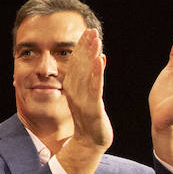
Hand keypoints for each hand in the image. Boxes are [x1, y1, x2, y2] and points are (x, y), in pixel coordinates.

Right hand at [62, 27, 112, 150]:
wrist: (90, 143)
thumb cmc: (90, 119)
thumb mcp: (89, 95)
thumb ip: (92, 77)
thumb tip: (98, 59)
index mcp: (73, 87)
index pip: (77, 63)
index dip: (81, 46)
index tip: (87, 31)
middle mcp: (75, 91)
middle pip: (80, 65)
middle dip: (85, 47)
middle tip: (90, 30)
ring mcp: (83, 99)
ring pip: (87, 74)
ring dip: (90, 56)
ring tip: (95, 40)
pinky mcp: (93, 108)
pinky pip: (94, 88)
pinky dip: (96, 74)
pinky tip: (99, 61)